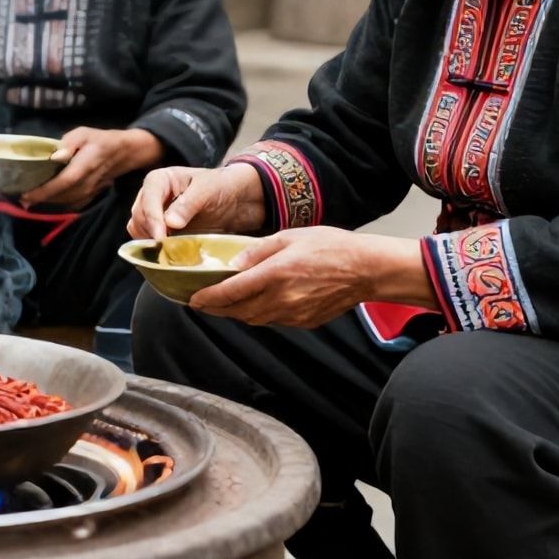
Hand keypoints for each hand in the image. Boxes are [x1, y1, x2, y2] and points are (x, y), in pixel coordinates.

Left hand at [20, 128, 161, 207]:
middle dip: (38, 198)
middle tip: (18, 194)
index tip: (24, 195)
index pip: (62, 183)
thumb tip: (54, 156)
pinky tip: (44, 196)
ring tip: (27, 197)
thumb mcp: (83, 134)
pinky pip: (69, 202)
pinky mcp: (89, 196)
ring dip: (45, 201)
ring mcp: (89, 193)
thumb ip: (68, 144)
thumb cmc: (100, 140)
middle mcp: (86, 184)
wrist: (123, 153)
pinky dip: (55, 201)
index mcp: (84, 167)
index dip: (43, 191)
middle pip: (59, 196)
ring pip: (63, 201)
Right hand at [127, 163, 267, 239]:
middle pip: (139, 216)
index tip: (161, 237)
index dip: (152, 219)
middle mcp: (153, 197)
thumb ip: (188, 204)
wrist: (237, 200)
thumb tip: (170, 223)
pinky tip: (172, 254)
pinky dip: (157, 250)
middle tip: (168, 248)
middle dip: (151, 232)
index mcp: (160, 180)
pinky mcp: (162, 233)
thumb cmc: (222, 187)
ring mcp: (156, 216)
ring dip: (151, 243)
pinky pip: (149, 243)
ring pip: (139, 231)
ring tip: (171, 252)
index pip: (148, 199)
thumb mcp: (208, 189)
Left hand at [187, 228, 430, 327]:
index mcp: (275, 275)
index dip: (208, 299)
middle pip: (238, 311)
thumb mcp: (289, 237)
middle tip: (201, 304)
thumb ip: (257, 251)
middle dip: (216, 309)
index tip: (192, 300)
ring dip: (236, 314)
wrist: (365, 269)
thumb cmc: (329, 246)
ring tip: (223, 305)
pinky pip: (273, 321)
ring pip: (254, 319)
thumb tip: (232, 264)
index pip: (231, 292)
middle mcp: (281, 299)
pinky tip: (254, 304)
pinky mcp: (304, 321)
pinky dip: (259, 314)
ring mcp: (293, 314)